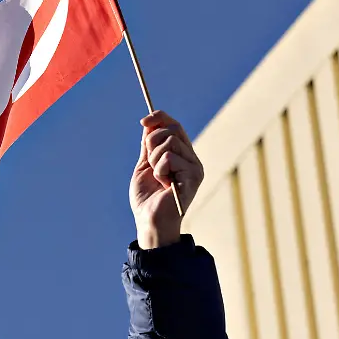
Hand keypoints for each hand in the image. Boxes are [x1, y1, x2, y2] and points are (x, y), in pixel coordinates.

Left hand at [130, 111, 203, 248]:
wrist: (148, 220)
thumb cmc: (147, 198)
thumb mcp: (145, 166)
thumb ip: (149, 146)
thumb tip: (150, 123)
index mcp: (182, 155)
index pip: (175, 126)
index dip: (160, 118)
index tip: (143, 121)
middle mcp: (191, 159)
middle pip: (173, 128)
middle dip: (152, 141)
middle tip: (149, 162)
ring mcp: (195, 167)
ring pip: (170, 141)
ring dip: (154, 158)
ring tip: (158, 177)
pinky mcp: (194, 176)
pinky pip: (170, 157)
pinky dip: (159, 169)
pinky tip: (163, 184)